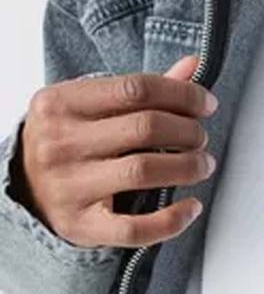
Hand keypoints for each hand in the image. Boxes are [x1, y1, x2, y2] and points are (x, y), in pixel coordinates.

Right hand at [14, 55, 218, 247]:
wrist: (27, 189)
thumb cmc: (70, 142)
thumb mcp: (91, 108)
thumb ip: (141, 90)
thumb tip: (193, 66)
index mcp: (61, 103)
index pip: (136, 89)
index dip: (183, 95)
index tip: (206, 104)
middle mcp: (60, 143)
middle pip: (145, 128)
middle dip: (189, 131)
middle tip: (201, 138)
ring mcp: (69, 186)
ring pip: (143, 171)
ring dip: (188, 167)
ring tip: (202, 165)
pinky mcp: (81, 225)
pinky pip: (134, 227)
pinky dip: (172, 220)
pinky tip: (191, 207)